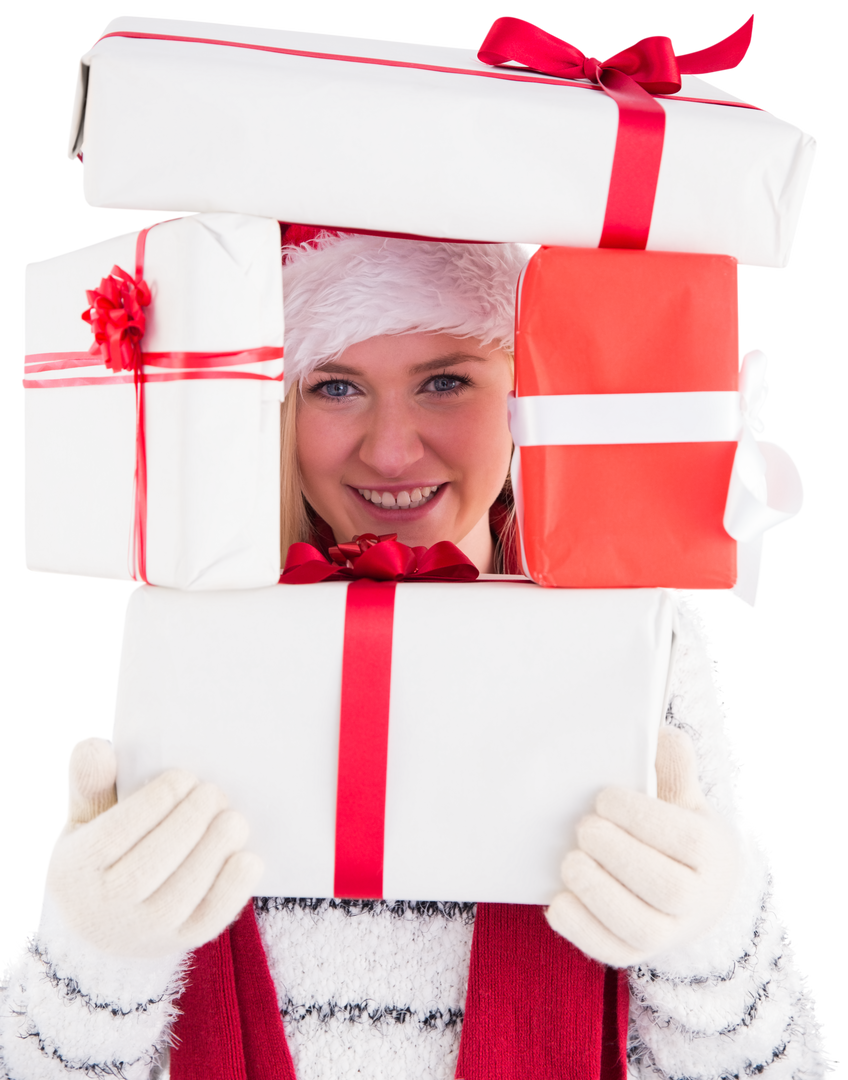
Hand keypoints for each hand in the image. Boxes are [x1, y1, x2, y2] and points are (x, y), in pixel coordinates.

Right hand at [44, 736, 263, 957]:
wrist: (109, 924)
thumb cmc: (105, 855)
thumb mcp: (86, 819)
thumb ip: (90, 782)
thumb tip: (94, 746)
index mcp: (74, 871)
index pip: (117, 833)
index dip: (156, 800)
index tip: (182, 777)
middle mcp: (103, 910)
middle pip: (151, 863)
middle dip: (191, 819)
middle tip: (213, 793)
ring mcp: (143, 932)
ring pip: (182, 891)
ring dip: (215, 848)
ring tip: (232, 819)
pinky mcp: (179, 943)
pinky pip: (210, 919)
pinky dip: (233, 887)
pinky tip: (246, 856)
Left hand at [546, 726, 737, 966]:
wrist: (693, 891)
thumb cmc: (677, 832)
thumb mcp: (683, 795)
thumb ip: (673, 765)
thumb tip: (657, 735)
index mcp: (711, 853)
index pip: (684, 837)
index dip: (640, 816)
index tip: (604, 797)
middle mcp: (697, 901)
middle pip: (664, 886)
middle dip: (616, 852)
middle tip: (585, 828)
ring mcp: (668, 934)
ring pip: (639, 927)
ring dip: (597, 891)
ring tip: (572, 860)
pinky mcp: (636, 954)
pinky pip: (610, 952)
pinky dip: (581, 928)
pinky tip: (560, 898)